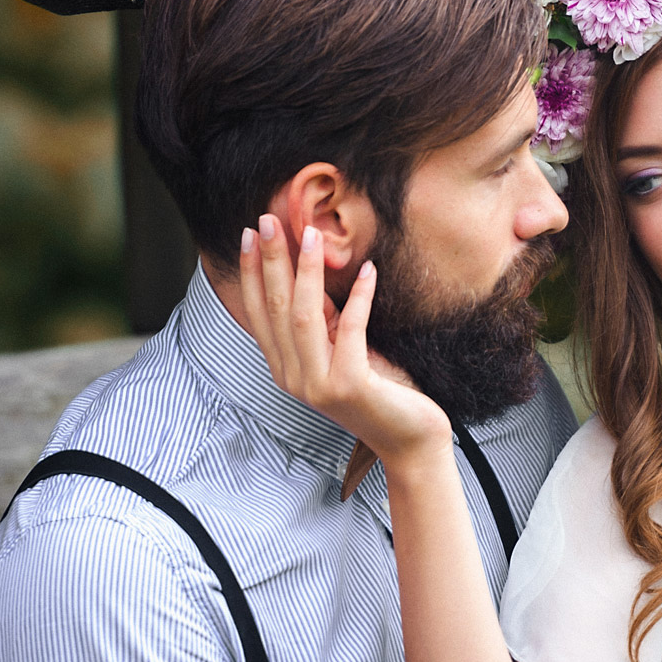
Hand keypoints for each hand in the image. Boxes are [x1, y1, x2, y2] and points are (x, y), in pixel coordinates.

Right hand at [238, 215, 451, 465]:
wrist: (410, 441)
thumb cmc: (380, 391)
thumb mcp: (342, 351)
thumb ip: (323, 323)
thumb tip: (309, 273)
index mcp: (285, 370)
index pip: (260, 313)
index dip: (253, 273)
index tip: (251, 235)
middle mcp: (294, 379)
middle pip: (277, 309)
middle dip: (272, 261)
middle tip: (269, 219)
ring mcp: (319, 385)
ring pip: (305, 315)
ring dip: (307, 270)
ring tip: (311, 234)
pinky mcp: (350, 385)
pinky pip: (351, 328)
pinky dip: (359, 296)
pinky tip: (368, 270)